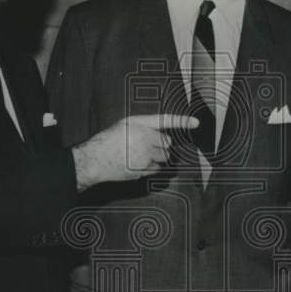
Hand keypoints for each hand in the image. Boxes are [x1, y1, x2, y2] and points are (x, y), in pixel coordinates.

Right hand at [72, 114, 198, 190]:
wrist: (94, 159)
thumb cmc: (108, 140)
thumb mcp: (125, 124)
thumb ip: (145, 125)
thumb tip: (161, 133)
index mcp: (140, 125)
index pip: (166, 121)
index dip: (182, 121)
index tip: (196, 123)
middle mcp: (144, 140)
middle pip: (167, 144)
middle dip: (162, 145)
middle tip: (147, 145)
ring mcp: (144, 157)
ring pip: (163, 158)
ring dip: (158, 157)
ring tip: (141, 154)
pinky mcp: (142, 170)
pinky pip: (156, 169)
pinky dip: (151, 167)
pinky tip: (138, 163)